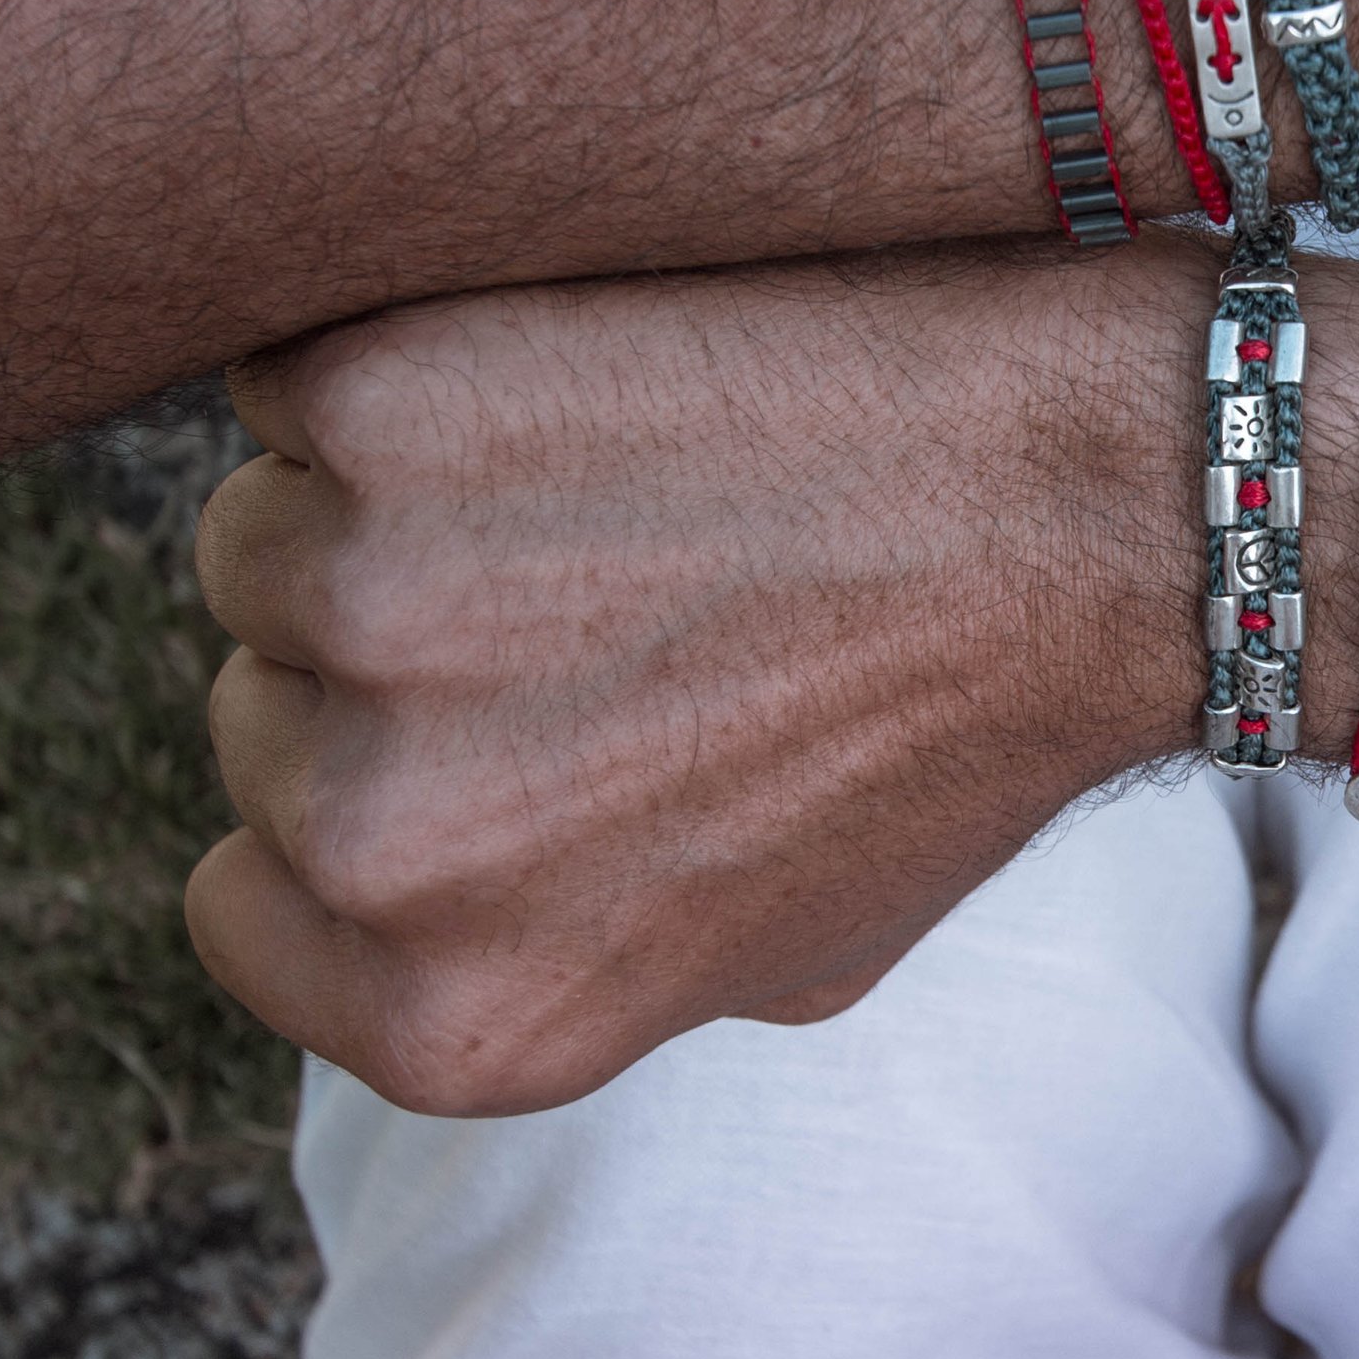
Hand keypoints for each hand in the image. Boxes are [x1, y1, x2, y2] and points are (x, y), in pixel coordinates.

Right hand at [183, 249, 1178, 1114]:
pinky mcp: (378, 397)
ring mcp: (359, 601)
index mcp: (452, 1016)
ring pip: (269, 523)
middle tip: (604, 583)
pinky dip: (418, 342)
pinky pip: (307, 367)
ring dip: (398, 488)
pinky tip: (600, 364)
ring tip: (621, 475)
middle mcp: (379, 841)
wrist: (1114, 501)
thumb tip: (416, 910)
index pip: (244, 906)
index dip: (377, 798)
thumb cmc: (968, 723)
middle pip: (259, 704)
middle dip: (396, 644)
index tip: (506, 726)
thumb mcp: (780, 953)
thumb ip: (558, 961)